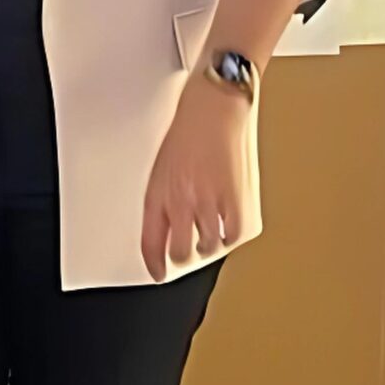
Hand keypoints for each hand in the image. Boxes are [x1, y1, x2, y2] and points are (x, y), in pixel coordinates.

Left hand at [142, 75, 251, 281]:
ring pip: (208, 245)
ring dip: (207, 244)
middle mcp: (181, 202)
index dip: (153, 264)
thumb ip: (161, 202)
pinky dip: (229, 235)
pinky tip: (225, 227)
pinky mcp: (234, 197)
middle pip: (180, 252)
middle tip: (187, 250)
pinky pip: (232, 233)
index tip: (157, 273)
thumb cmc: (185, 137)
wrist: (211, 112)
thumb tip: (165, 231)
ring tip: (208, 232)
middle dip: (182, 257)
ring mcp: (208, 201)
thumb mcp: (160, 172)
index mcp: (157, 196)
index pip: (150, 243)